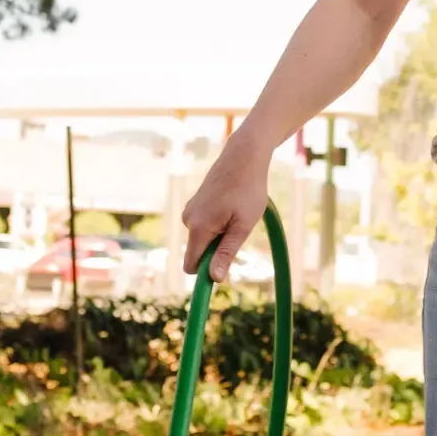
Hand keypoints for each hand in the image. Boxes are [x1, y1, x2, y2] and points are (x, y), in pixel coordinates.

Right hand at [181, 137, 271, 282]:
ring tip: (236, 214)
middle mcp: (188, 220)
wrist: (243, 156)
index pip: (191, 266)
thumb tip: (214, 279)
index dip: (205, 273)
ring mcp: (190, 210)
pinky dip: (217, 223)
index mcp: (198, 228)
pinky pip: (203, 226)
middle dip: (217, 250)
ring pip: (203, 239)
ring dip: (219, 235)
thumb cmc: (248, 190)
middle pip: (198, 253)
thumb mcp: (243, 226)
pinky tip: (230, 205)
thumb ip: (226, 253)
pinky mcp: (194, 204)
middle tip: (239, 229)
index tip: (224, 273)